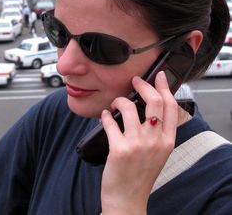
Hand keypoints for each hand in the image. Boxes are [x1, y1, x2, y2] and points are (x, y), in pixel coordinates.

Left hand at [100, 71, 177, 214]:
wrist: (127, 200)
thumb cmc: (141, 174)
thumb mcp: (158, 153)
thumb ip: (158, 131)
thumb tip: (149, 105)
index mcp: (167, 141)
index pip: (172, 107)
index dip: (165, 87)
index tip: (160, 76)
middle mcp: (155, 141)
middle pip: (154, 101)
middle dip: (143, 85)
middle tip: (135, 82)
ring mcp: (138, 145)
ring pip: (130, 107)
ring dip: (119, 101)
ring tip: (115, 104)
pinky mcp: (119, 149)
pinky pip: (110, 122)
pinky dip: (105, 116)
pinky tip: (105, 116)